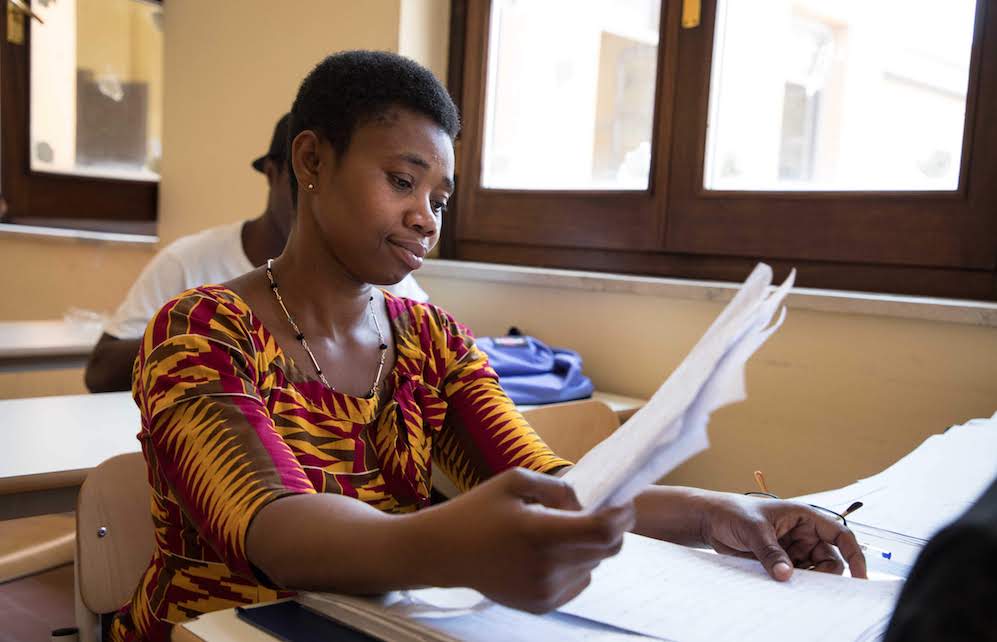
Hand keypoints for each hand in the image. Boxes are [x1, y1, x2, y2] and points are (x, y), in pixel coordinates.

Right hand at [425, 467, 634, 612]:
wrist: (444, 552)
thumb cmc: (477, 511)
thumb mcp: (514, 481)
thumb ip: (557, 487)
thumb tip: (585, 502)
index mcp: (538, 532)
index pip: (602, 530)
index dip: (621, 516)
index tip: (622, 503)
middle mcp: (545, 567)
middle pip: (607, 549)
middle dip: (610, 528)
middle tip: (597, 512)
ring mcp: (544, 590)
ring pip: (594, 565)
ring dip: (589, 546)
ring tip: (559, 532)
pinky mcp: (542, 605)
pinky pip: (580, 582)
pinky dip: (576, 565)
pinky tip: (550, 554)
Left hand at [699, 493, 866, 580]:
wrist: (710, 521)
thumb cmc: (733, 513)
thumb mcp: (753, 530)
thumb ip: (771, 552)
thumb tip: (786, 574)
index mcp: (804, 516)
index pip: (840, 534)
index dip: (854, 554)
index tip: (860, 575)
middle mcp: (802, 533)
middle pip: (830, 559)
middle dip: (826, 573)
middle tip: (810, 584)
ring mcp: (792, 548)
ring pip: (814, 571)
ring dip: (808, 580)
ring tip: (791, 582)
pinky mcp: (780, 561)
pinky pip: (796, 576)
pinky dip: (794, 583)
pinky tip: (783, 585)